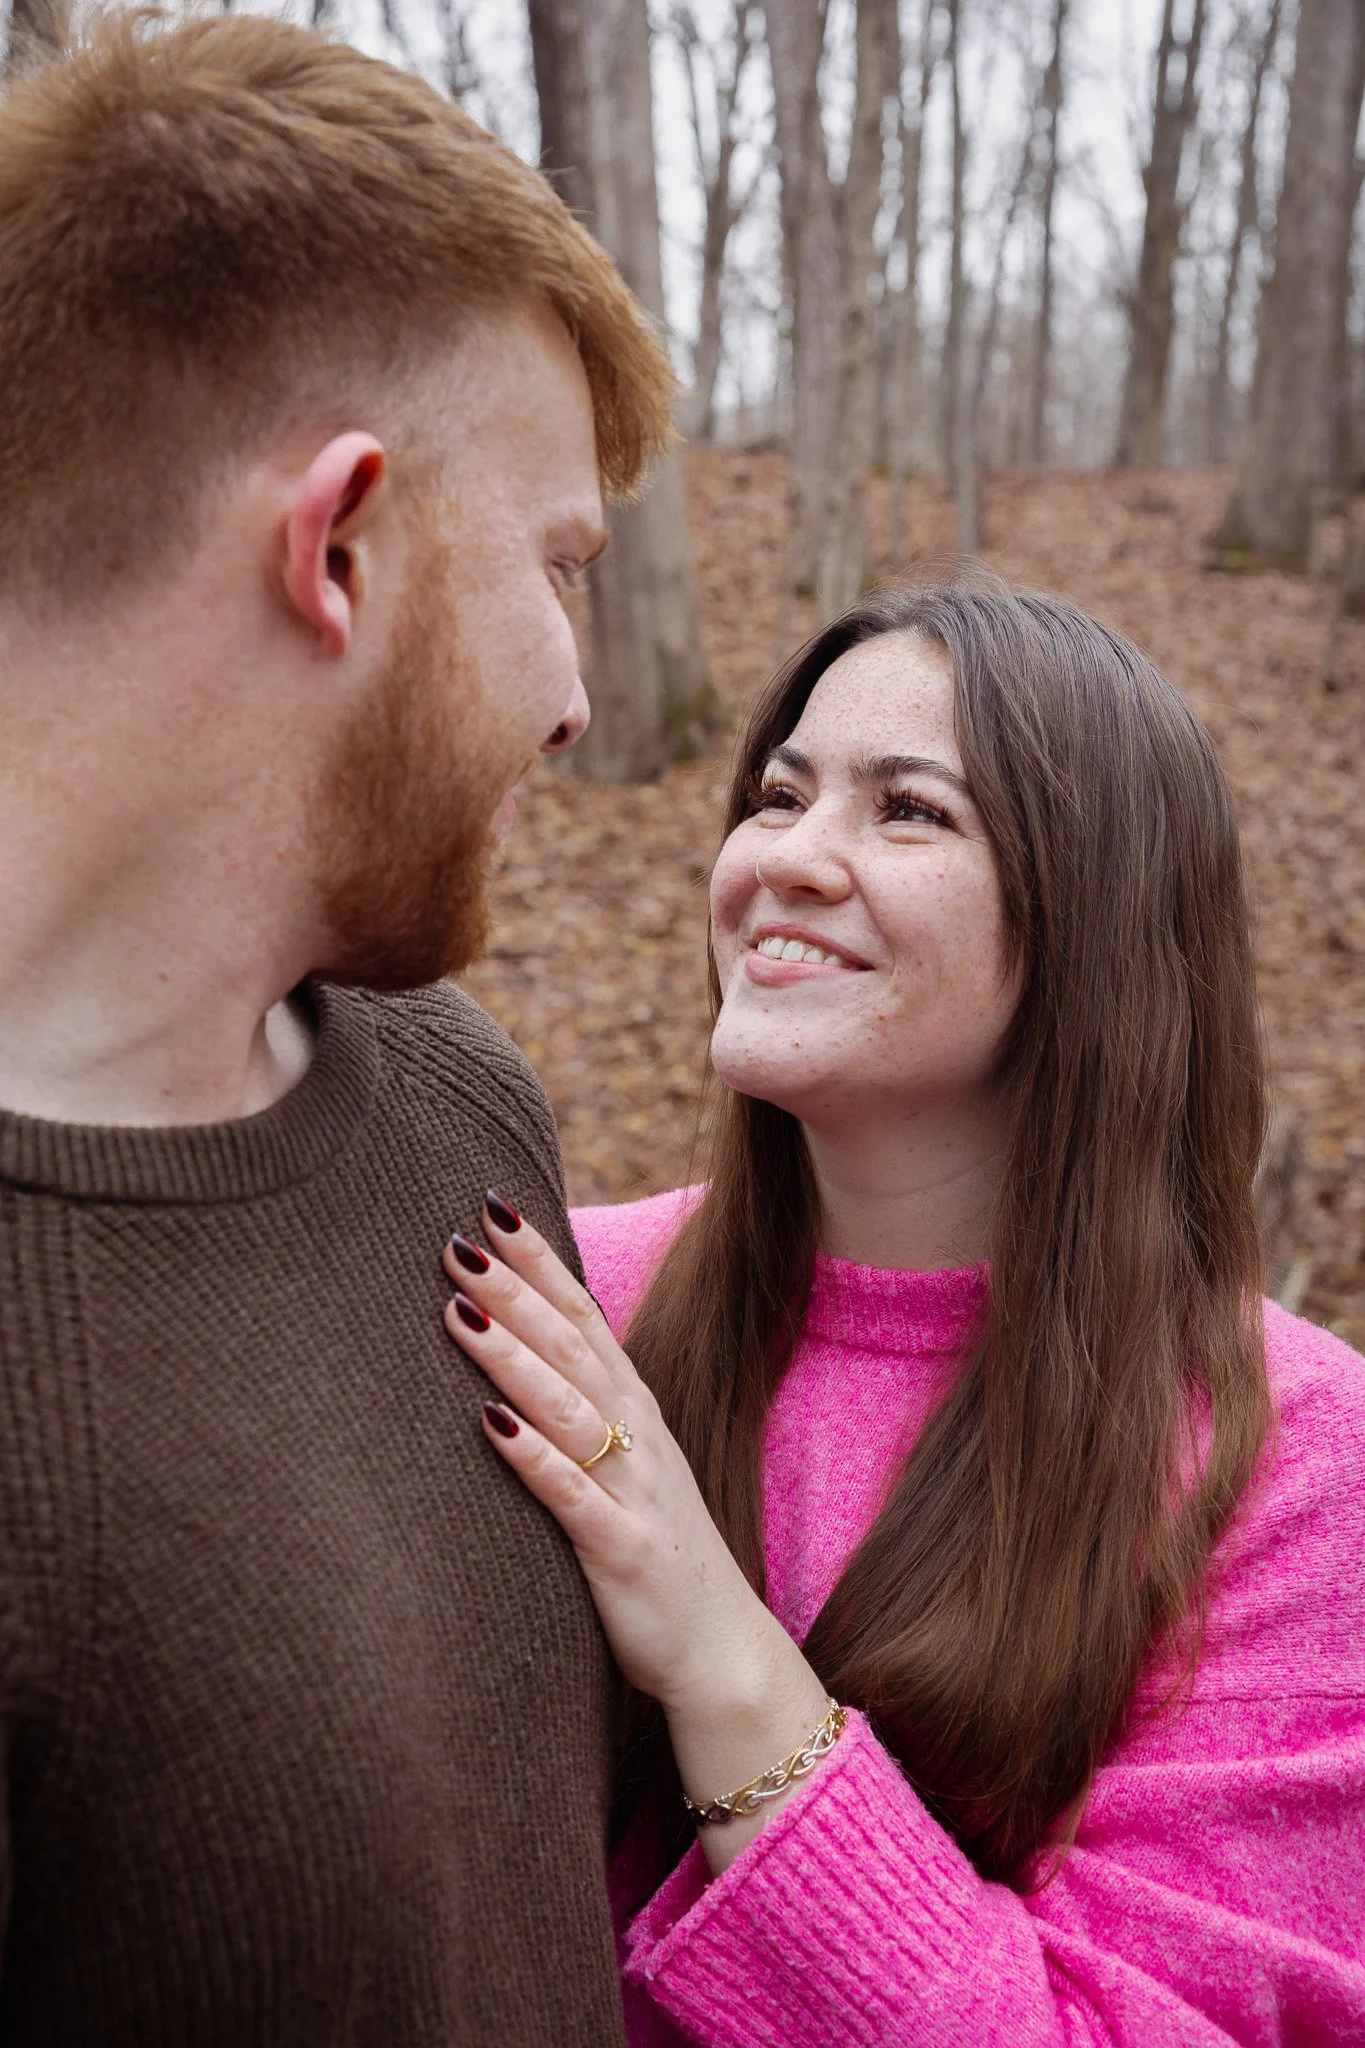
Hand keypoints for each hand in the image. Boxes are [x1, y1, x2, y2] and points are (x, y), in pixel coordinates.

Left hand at [441, 1197, 834, 1867]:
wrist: (721, 1651)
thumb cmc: (656, 1551)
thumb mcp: (622, 1466)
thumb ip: (580, 1409)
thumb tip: (519, 1352)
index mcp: (632, 1410)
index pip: (582, 1316)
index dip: (540, 1262)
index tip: (491, 1208)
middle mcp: (636, 1436)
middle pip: (570, 1346)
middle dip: (515, 1289)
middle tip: (456, 1239)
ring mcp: (633, 1490)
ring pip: (567, 1407)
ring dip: (514, 1356)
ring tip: (460, 1310)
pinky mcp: (623, 1551)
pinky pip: (571, 1496)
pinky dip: (531, 1455)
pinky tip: (488, 1423)